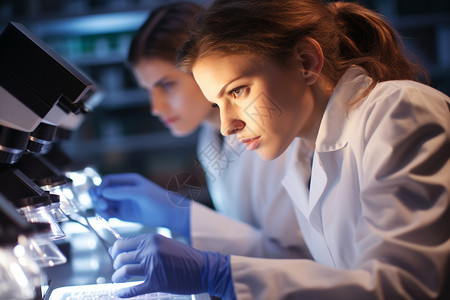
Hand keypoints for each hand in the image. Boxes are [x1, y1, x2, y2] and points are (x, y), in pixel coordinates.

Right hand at [89, 173, 189, 238]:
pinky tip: (109, 219)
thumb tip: (103, 192)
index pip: (108, 181)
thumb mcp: (140, 193)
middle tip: (102, 205)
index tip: (100, 195)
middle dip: (98, 197)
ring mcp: (122, 202)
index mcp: (128, 180)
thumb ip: (122, 192)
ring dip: (101, 208)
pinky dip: (106, 215)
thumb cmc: (157, 199)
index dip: (101, 187)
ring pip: (104, 203)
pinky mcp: (123, 214)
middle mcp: (123, 190)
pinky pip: (109, 213)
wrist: (168, 213)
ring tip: (106, 214)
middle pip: (103, 192)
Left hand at [110, 234, 234, 298]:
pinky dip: (124, 293)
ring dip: (118, 278)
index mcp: (151, 239)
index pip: (122, 244)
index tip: (115, 256)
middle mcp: (150, 251)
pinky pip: (133, 289)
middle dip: (116, 265)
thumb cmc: (186, 257)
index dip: (115, 252)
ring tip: (118, 279)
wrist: (204, 269)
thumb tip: (129, 250)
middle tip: (118, 269)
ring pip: (124, 273)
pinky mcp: (156, 283)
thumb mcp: (166, 243)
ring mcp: (152, 267)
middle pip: (120, 259)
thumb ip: (149, 245)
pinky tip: (120, 293)